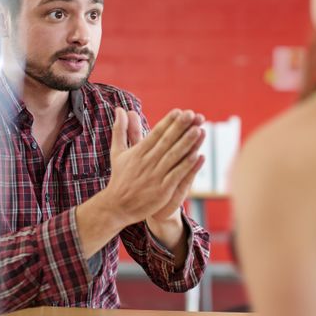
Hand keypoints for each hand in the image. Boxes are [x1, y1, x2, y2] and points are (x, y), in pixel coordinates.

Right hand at [106, 107, 204, 227]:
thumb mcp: (118, 151)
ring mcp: (155, 176)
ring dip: (186, 143)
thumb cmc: (120, 177)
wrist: (117, 206)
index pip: (156, 134)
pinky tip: (197, 155)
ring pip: (173, 156)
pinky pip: (176, 175)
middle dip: (180, 127)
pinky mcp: (161, 190)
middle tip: (192, 114)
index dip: (168, 122)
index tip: (179, 111)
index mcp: (138, 152)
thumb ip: (121, 129)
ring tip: (199, 130)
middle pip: (166, 142)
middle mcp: (147, 162)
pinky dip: (186, 165)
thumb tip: (120, 109)